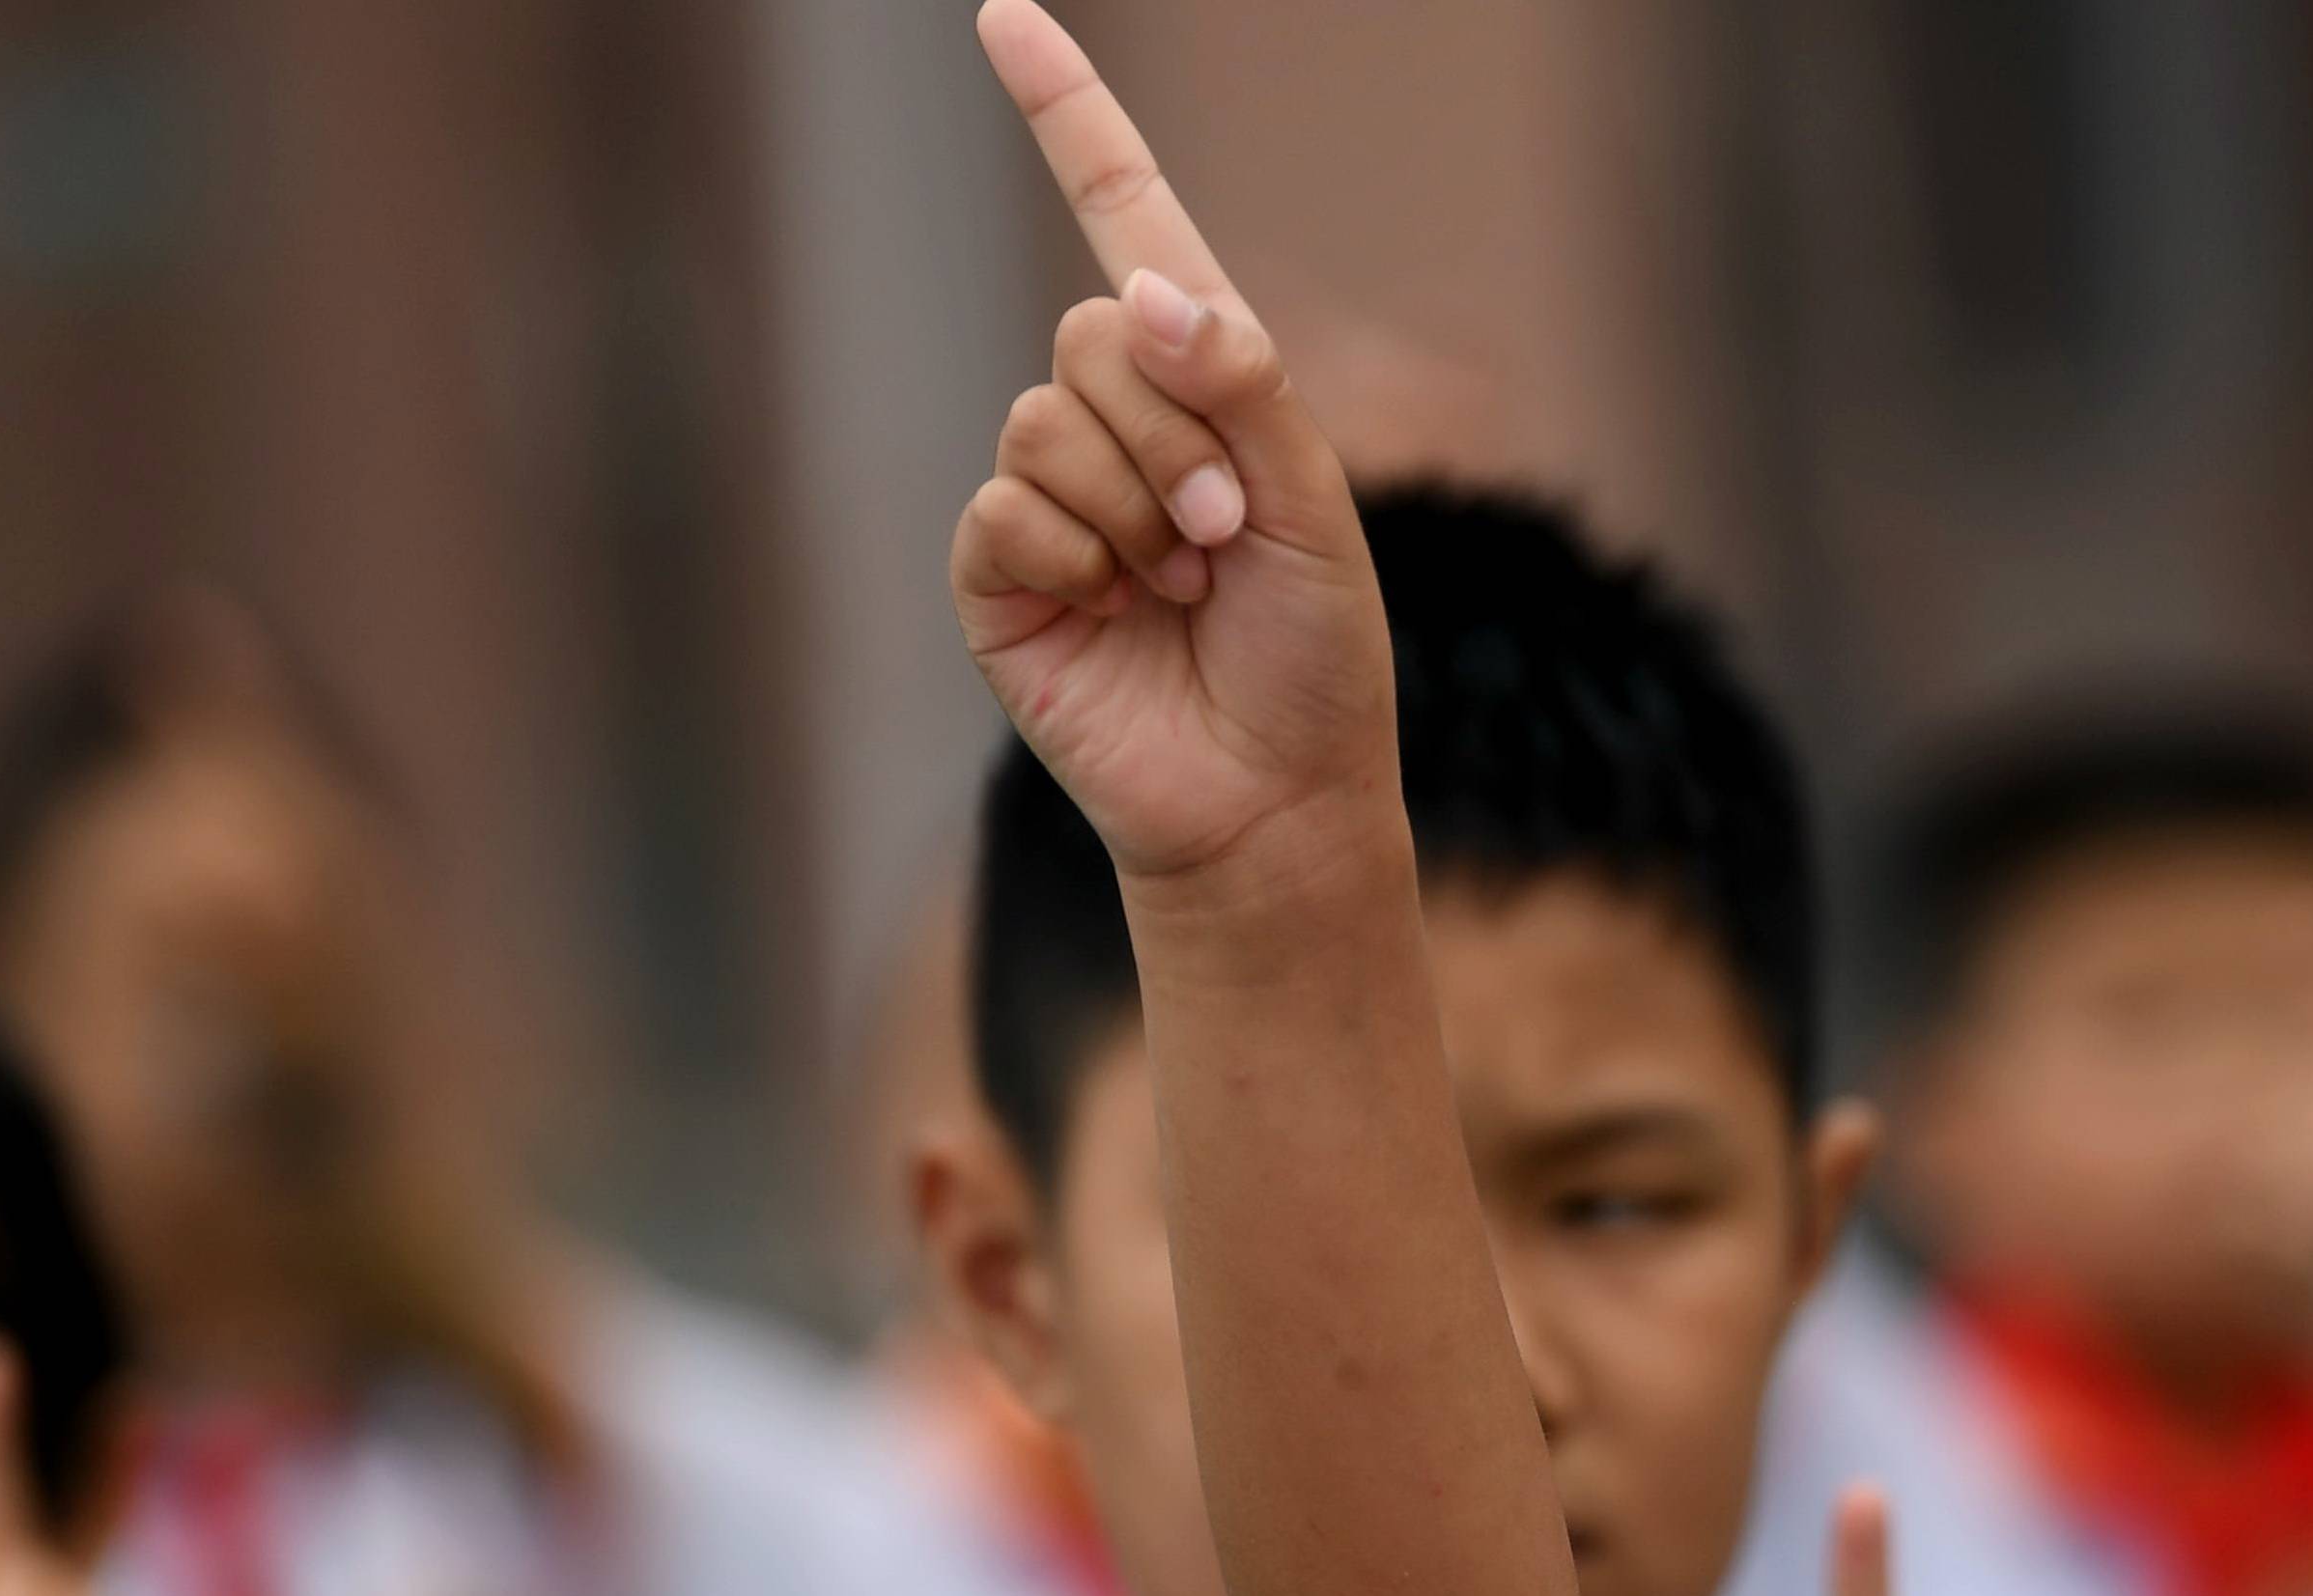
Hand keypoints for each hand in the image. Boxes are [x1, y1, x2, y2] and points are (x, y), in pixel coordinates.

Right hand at [952, 0, 1391, 882]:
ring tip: (1181, 589)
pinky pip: (1003, 505)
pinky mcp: (997, 576)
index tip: (1004, 14)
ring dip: (1136, 509)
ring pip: (1048, 418)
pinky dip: (1073, 556)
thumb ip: (1245, 385)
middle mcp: (1111, 421)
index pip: (1121, 214)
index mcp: (1199, 380)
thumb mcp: (1314, 502)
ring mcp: (1046, 496)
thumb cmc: (1315, 658)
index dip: (1067, 114)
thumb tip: (1147, 295)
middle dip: (1176, 437)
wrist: (1274, 800)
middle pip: (1093, 332)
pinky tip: (1113, 614)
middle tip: (1223, 540)